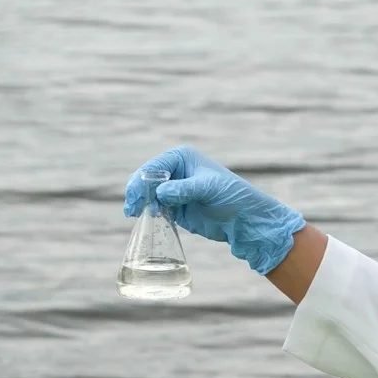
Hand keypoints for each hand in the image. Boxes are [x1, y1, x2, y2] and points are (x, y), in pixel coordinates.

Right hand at [123, 146, 305, 274]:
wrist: (246, 219)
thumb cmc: (233, 196)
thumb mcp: (209, 188)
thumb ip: (184, 189)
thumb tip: (160, 193)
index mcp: (182, 157)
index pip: (154, 166)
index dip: (142, 180)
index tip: (136, 197)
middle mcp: (176, 171)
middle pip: (147, 179)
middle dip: (137, 192)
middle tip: (131, 209)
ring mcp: (174, 190)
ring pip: (148, 195)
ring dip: (140, 203)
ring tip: (135, 214)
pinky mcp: (176, 208)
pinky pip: (156, 208)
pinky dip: (149, 213)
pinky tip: (145, 219)